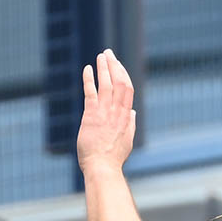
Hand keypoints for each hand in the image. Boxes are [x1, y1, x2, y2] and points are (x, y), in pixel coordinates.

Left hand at [77, 48, 135, 172]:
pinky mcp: (91, 116)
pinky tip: (87, 69)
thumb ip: (130, 124)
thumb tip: (133, 112)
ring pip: (106, 84)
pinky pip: (91, 93)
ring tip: (101, 56)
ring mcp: (105, 113)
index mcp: (126, 116)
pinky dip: (89, 80)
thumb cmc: (113, 157)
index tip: (118, 64)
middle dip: (114, 65)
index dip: (123, 74)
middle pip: (118, 82)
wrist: (102, 167)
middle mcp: (117, 112)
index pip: (127, 89)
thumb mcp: (127, 140)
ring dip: (103, 68)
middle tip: (108, 53)